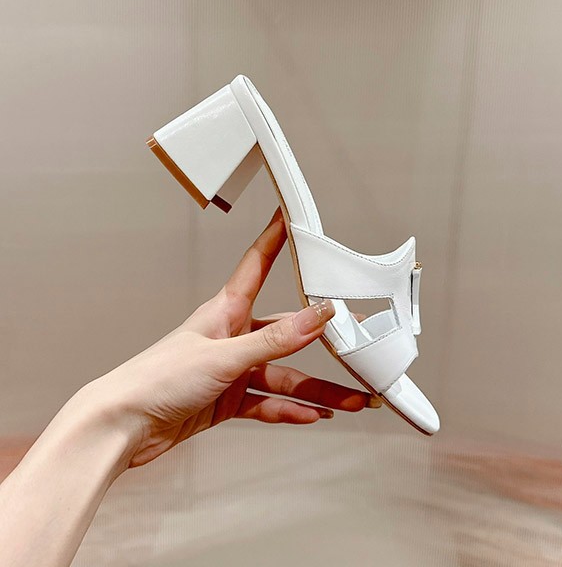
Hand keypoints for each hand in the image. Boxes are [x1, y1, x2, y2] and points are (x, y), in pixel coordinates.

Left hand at [83, 208, 379, 467]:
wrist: (124, 426)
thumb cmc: (156, 378)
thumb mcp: (223, 355)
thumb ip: (274, 340)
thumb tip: (316, 316)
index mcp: (226, 311)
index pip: (258, 264)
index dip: (275, 239)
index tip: (292, 219)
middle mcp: (232, 337)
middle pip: (286, 335)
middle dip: (322, 345)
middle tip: (354, 350)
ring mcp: (232, 370)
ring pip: (283, 376)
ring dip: (315, 390)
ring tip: (348, 399)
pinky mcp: (227, 399)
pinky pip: (267, 402)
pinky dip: (290, 410)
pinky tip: (312, 415)